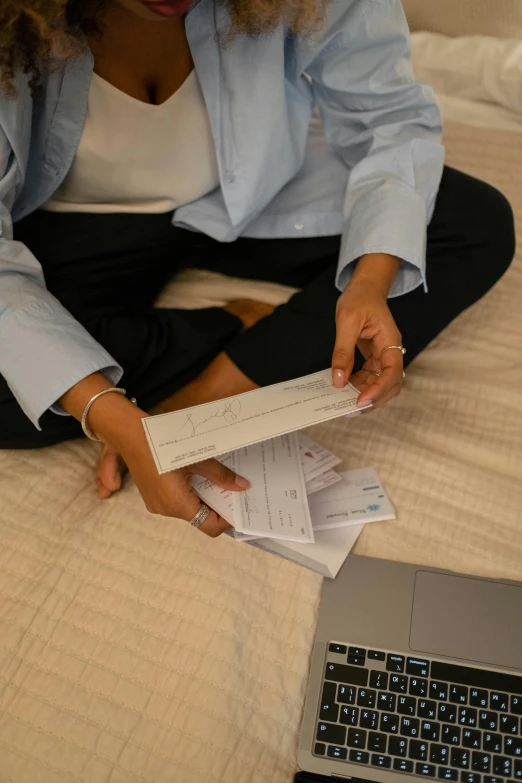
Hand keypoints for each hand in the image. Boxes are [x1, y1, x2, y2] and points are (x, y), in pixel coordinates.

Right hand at [59, 374, 248, 536]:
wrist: (131, 435)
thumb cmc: (164, 445)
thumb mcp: (198, 459)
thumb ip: (221, 476)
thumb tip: (242, 487)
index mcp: (178, 505)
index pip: (209, 526)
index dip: (227, 519)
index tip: (239, 506)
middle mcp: (166, 510)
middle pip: (199, 518)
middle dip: (216, 506)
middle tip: (232, 489)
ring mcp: (156, 504)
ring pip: (187, 509)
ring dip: (203, 498)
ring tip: (216, 480)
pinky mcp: (152, 495)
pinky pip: (176, 501)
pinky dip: (189, 493)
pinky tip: (197, 476)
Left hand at [332, 254, 404, 408]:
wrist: (364, 288)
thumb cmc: (359, 299)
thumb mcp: (347, 321)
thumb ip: (343, 351)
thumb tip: (338, 380)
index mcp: (390, 341)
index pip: (392, 373)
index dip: (378, 389)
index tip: (361, 400)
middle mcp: (391, 352)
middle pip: (390, 385)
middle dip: (373, 399)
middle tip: (350, 409)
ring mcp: (383, 357)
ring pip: (380, 384)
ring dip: (365, 395)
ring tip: (344, 403)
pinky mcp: (374, 358)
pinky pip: (370, 377)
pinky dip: (358, 386)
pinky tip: (344, 389)